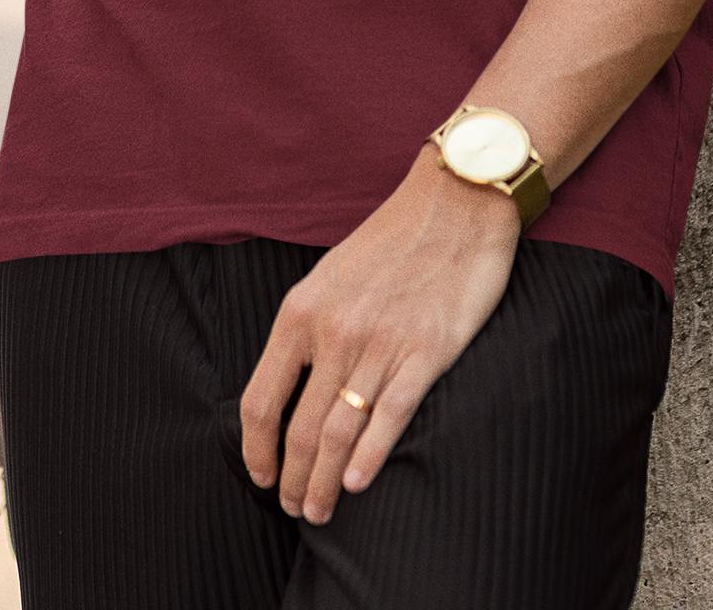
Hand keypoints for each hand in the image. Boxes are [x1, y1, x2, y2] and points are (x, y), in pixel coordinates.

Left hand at [239, 144, 520, 523]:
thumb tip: (289, 385)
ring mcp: (381, 341)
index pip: (260, 399)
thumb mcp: (332, 275)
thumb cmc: (393, 239)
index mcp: (302, 309)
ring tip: (321, 512)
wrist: (456, 199)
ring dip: (326, 483)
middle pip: (300, 429)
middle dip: (293, 480)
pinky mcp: (428, 349)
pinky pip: (390, 416)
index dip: (257, 449)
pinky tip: (359, 485)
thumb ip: (310, 326)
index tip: (262, 477)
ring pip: (340, 433)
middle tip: (297, 510)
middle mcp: (335, 330)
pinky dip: (371, 458)